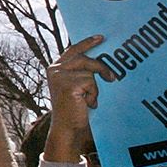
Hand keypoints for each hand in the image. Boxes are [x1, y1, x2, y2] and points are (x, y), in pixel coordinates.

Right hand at [43, 35, 113, 163]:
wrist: (67, 129)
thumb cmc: (74, 109)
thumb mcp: (76, 87)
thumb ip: (81, 73)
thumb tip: (100, 60)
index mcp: (55, 69)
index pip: (73, 50)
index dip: (87, 43)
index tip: (100, 37)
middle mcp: (55, 70)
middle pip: (84, 58)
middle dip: (101, 67)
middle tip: (112, 78)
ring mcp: (59, 76)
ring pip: (90, 71)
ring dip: (95, 87)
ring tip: (89, 100)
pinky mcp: (68, 85)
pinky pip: (91, 82)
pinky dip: (93, 94)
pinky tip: (86, 104)